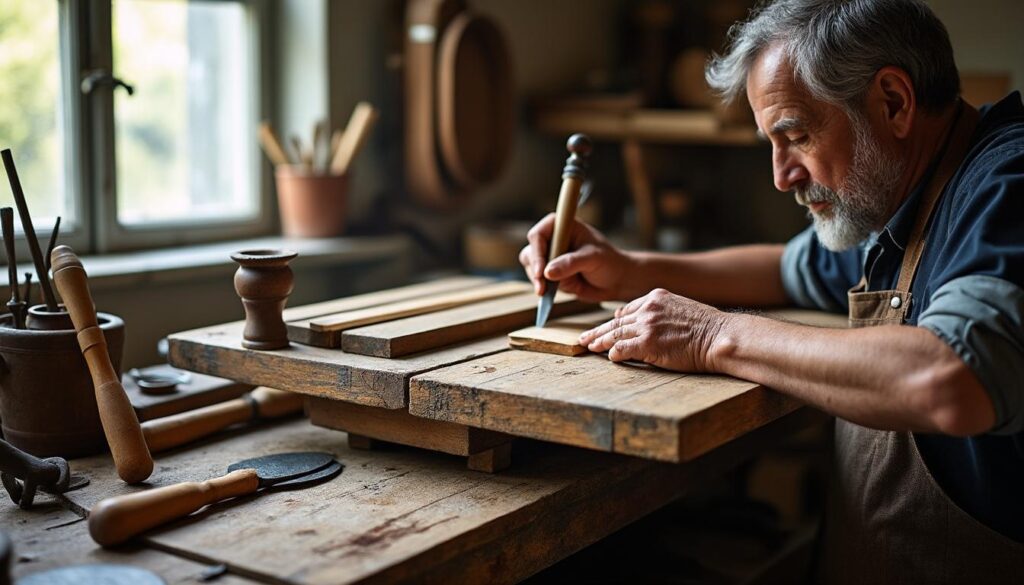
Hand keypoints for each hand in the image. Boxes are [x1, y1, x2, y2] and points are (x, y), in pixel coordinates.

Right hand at [519, 214, 633, 301]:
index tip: (541, 271)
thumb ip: (570, 263)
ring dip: (537, 280)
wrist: (617, 280)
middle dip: (534, 269)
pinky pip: (538, 279)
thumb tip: (548, 272)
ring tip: (546, 292)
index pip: (539, 234)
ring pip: (531, 266)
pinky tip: (548, 294)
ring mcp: (551, 256)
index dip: (537, 251)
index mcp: (563, 226)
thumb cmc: (609, 262)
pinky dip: (541, 286)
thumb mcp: (593, 259)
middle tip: (541, 287)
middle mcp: (554, 238)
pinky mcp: (551, 272)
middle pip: (531, 251)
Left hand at [578, 288, 724, 371]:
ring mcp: (647, 325)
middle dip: (598, 331)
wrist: (720, 336)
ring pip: (615, 334)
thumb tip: (640, 318)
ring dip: (600, 342)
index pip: (627, 310)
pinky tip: (609, 358)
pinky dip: (613, 354)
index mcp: (655, 297)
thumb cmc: (706, 327)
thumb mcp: (680, 307)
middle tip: (584, 338)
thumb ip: (659, 311)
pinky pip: (622, 349)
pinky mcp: (648, 343)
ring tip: (589, 347)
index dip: (614, 321)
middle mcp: (648, 308)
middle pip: (616, 322)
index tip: (604, 327)